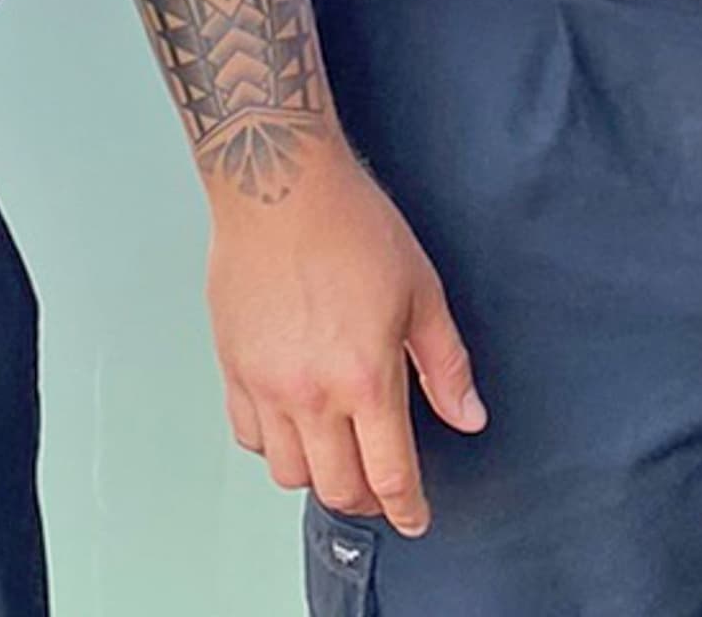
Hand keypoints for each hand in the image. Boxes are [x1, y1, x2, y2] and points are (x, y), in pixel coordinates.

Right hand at [202, 139, 485, 535]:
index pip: (389, 472)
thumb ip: (445, 364)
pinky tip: (295, 423)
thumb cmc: (351, 224)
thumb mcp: (421, 289)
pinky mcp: (233, 369)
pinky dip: (274, 445)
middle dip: (367, 498)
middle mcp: (311, 392)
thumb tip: (468, 414)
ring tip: (339, 452)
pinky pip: (248, 437)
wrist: (280, 184)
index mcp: (365, 376)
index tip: (415, 518)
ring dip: (319, 474)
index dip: (407, 507)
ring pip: (289, 473)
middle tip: (382, 486)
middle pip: (337, 487)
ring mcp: (266, 385)